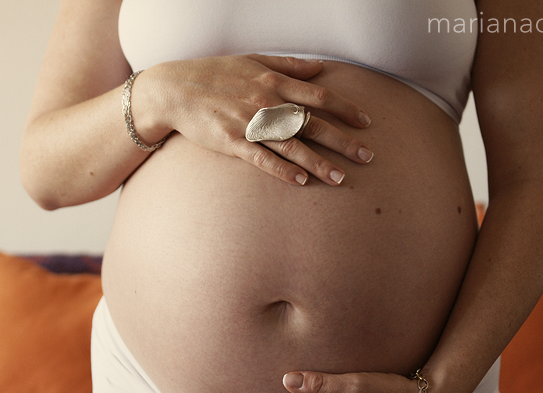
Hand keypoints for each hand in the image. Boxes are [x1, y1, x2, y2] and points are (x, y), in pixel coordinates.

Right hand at [137, 54, 373, 185]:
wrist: (174, 89)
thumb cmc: (215, 73)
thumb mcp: (253, 61)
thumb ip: (288, 66)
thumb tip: (320, 68)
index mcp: (273, 81)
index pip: (318, 96)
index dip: (346, 109)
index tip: (366, 122)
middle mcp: (266, 102)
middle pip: (313, 124)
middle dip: (343, 141)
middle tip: (368, 156)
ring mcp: (249, 123)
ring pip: (292, 146)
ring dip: (319, 163)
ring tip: (341, 178)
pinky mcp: (233, 142)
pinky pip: (262, 159)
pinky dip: (283, 170)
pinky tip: (302, 181)